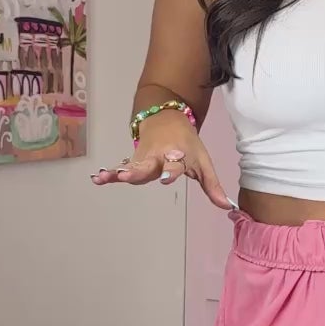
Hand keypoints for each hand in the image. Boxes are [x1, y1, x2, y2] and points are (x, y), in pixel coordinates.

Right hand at [92, 118, 233, 210]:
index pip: (175, 165)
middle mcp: (158, 156)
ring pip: (132, 166)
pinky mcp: (133, 160)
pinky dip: (110, 173)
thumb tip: (227, 207)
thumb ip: (212, 185)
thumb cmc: (188, 145)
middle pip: (148, 165)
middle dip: (140, 170)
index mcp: (177, 155)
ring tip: (108, 177)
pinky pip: (121, 168)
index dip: (172, 171)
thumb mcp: (203, 162)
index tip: (168, 177)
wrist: (167, 118)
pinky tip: (97, 179)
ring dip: (120, 172)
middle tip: (129, 174)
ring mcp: (143, 157)